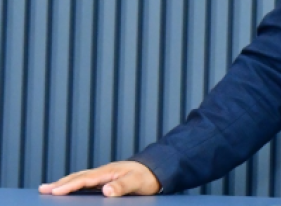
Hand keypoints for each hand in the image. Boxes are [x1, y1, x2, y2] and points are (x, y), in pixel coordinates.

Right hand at [38, 161, 160, 196]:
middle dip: (60, 183)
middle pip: (78, 177)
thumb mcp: (138, 182)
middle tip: (42, 189)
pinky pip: (86, 182)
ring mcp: (104, 175)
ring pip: (80, 178)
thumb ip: (123, 186)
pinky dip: (74, 184)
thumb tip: (106, 190)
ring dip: (64, 183)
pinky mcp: (106, 179)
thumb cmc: (148, 176)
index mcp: (108, 171)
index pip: (85, 179)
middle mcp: (104, 172)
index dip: (69, 185)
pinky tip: (68, 189)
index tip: (55, 191)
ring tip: (49, 188)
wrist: (157, 170)